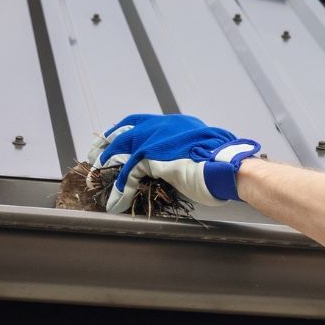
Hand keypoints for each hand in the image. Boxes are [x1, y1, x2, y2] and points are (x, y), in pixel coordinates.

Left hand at [87, 113, 262, 212]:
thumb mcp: (199, 153)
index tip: (111, 141)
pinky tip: (116, 202)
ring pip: (120, 151)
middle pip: (122, 132)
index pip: (139, 122)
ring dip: (106, 169)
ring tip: (97, 182)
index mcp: (174, 124)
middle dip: (104, 146)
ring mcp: (156, 139)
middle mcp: (162, 126)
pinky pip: (128, 174)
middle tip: (94, 158)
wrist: (230, 167)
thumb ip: (182, 153)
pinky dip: (119, 189)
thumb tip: (175, 165)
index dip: (121, 132)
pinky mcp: (152, 157)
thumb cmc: (223, 164)